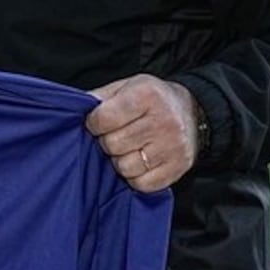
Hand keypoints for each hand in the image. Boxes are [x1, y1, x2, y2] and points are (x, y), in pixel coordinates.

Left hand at [85, 74, 200, 190]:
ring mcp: (172, 147)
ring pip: (125, 167)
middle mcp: (162, 121)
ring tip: (128, 148)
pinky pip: (142, 184)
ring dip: (120, 160)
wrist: (193, 112)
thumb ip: (100, 97)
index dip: (93, 123)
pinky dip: (135, 176)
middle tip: (115, 135)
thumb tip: (76, 110)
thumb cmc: (152, 99)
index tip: (98, 123)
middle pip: (113, 144)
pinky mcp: (177, 168)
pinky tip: (139, 161)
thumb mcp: (126, 86)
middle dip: (107, 141)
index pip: (103, 119)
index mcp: (146, 95)